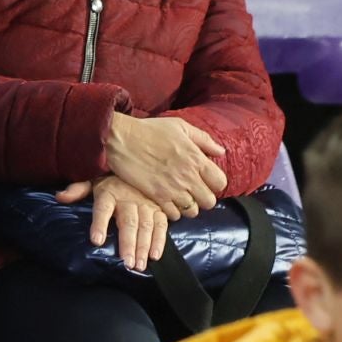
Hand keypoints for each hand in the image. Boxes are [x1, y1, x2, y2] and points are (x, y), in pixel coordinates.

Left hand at [59, 176, 169, 271]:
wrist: (137, 170)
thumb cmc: (111, 181)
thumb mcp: (92, 180)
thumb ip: (77, 190)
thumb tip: (60, 197)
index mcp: (109, 192)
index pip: (103, 209)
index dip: (99, 224)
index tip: (96, 241)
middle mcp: (128, 199)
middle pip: (128, 223)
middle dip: (128, 244)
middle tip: (127, 263)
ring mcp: (145, 204)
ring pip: (145, 227)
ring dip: (143, 247)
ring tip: (139, 265)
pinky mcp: (158, 209)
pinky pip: (161, 226)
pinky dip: (159, 241)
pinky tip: (155, 255)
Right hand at [104, 112, 228, 217]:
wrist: (120, 137)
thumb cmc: (148, 130)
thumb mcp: (179, 126)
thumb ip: (203, 139)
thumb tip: (220, 152)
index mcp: (196, 159)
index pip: (220, 183)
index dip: (214, 183)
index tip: (205, 180)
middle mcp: (188, 176)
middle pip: (209, 202)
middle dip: (203, 197)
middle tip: (192, 190)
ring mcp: (172, 188)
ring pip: (192, 211)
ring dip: (187, 206)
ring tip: (178, 197)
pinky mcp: (157, 196)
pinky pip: (174, 215)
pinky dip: (172, 211)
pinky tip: (166, 200)